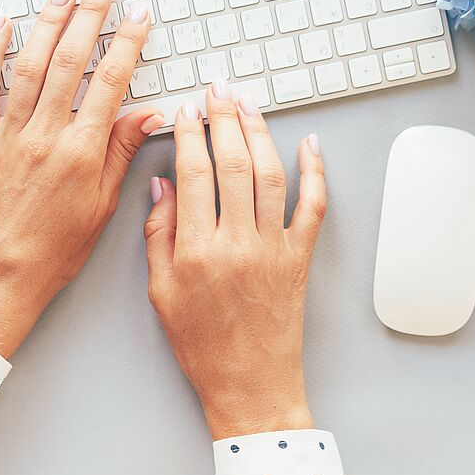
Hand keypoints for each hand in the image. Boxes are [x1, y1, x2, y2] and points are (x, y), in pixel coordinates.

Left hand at [0, 0, 162, 357]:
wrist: (1, 274)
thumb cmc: (53, 251)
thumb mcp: (101, 207)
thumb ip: (120, 154)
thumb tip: (146, 115)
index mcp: (79, 153)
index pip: (110, 83)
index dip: (127, 43)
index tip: (138, 17)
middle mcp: (43, 136)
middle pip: (69, 61)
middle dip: (90, 16)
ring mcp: (8, 134)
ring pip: (29, 63)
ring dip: (48, 22)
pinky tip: (3, 27)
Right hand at [144, 81, 326, 439]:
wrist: (250, 384)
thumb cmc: (202, 346)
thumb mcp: (161, 293)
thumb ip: (158, 236)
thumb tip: (162, 186)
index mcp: (197, 251)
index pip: (193, 174)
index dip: (191, 134)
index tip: (187, 110)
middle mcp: (238, 243)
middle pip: (233, 163)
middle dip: (225, 118)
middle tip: (219, 90)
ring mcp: (274, 248)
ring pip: (271, 175)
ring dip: (261, 133)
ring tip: (250, 105)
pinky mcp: (300, 258)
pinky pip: (313, 206)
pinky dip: (315, 172)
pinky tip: (311, 145)